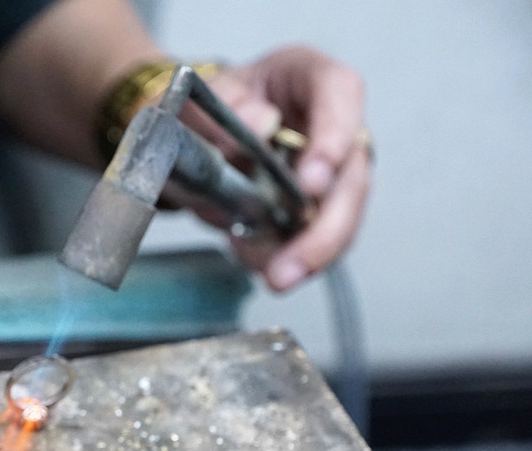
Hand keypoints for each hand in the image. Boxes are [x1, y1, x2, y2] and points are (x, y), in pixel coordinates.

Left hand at [206, 46, 371, 290]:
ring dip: (313, 253)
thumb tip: (260, 122)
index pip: (339, 92)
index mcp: (305, 78)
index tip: (312, 181)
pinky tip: (262, 264)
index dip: (334, 136)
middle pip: (351, 172)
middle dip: (326, 225)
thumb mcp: (194, 102)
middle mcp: (329, 122)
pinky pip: (313, 237)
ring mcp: (329, 167)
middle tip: (294, 261)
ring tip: (277, 277)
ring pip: (342, 214)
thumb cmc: (205, 107)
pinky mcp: (315, 205)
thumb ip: (217, 110)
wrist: (195, 137)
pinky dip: (288, 256)